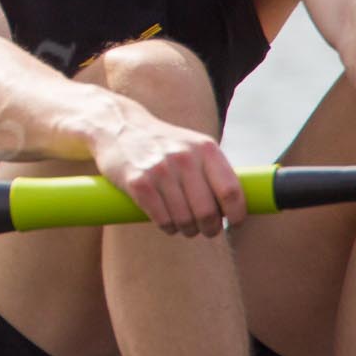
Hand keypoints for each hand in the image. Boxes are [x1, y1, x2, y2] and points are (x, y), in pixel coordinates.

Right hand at [91, 110, 243, 237]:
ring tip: (184, 226)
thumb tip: (238, 208)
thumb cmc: (163, 144)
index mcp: (205, 148)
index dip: (237, 214)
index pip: (232, 191)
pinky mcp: (137, 182)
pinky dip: (168, 227)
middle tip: (206, 230)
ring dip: (187, 230)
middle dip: (210, 228)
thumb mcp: (194, 146)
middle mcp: (184, 157)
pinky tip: (167, 223)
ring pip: (185, 220)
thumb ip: (215, 172)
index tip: (234, 222)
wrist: (118, 126)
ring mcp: (159, 169)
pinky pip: (162, 219)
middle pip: (209, 212)